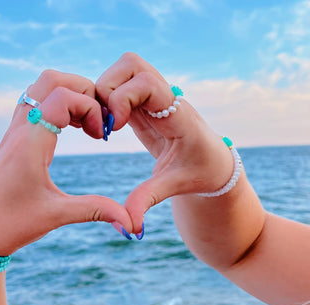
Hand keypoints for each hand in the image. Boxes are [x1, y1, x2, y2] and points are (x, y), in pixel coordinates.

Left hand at [0, 70, 131, 255]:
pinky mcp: (11, 138)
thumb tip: (131, 223)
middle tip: (96, 121)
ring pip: (39, 87)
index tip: (99, 136)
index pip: (63, 96)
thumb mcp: (55, 216)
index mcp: (30, 143)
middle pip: (50, 79)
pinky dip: (54, 104)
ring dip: (67, 94)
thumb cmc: (8, 224)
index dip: (90, 107)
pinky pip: (32, 103)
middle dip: (82, 90)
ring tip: (83, 123)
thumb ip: (96, 211)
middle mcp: (19, 130)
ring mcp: (13, 132)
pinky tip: (67, 129)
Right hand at [96, 52, 235, 231]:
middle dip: (108, 87)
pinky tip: (107, 126)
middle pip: (131, 64)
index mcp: (179, 115)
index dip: (123, 98)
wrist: (214, 165)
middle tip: (105, 122)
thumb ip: (148, 200)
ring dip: (106, 91)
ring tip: (104, 124)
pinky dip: (108, 99)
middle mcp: (168, 98)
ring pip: (125, 70)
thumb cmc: (200, 174)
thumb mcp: (174, 187)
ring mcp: (157, 98)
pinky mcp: (147, 104)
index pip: (147, 82)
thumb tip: (129, 226)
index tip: (114, 128)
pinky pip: (124, 86)